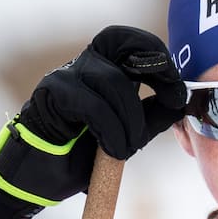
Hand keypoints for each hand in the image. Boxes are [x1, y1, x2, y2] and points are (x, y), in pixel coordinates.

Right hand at [0, 26, 184, 218]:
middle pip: (119, 38)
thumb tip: (180, 100)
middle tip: (170, 94)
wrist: (37, 180)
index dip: (160, 59)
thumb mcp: (126, 136)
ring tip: (128, 147)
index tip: (177, 92)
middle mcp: (84, 67)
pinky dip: (110, 129)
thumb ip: (150, 117)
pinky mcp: (50, 94)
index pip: (132, 43)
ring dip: (131, 119)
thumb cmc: (77, 157)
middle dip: (153, 62)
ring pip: (112, 81)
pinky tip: (111, 149)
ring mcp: (65, 76)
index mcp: (103, 71)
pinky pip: (91, 104)